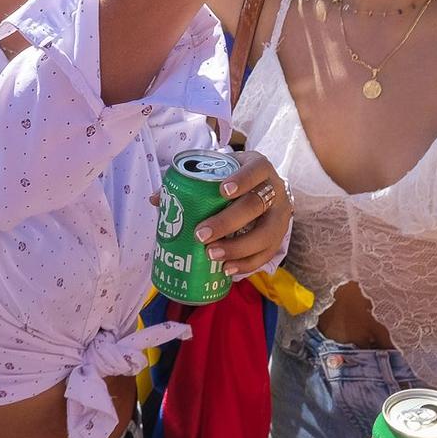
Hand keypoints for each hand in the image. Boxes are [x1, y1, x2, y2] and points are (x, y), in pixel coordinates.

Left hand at [191, 150, 290, 276]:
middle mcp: (275, 190)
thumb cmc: (234, 179)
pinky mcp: (279, 238)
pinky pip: (266, 254)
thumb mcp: (219, 172)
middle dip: (228, 222)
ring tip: (211, 255)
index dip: (242, 180)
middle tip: (201, 234)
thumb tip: (157, 199)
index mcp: (259, 168)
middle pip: (256, 206)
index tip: (222, 191)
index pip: (256, 170)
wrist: (263, 189)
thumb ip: (190, 182)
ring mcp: (280, 216)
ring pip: (266, 234)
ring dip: (238, 248)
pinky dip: (246, 264)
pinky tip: (227, 270)